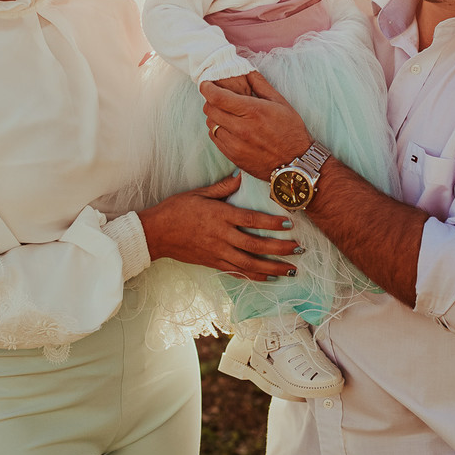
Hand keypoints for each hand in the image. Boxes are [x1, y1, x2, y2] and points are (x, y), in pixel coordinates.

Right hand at [138, 173, 297, 280]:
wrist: (156, 233)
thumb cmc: (176, 209)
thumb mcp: (199, 193)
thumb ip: (223, 187)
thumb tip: (241, 176)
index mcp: (220, 216)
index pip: (251, 220)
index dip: (272, 223)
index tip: (290, 223)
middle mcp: (221, 236)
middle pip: (256, 245)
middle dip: (280, 249)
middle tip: (299, 249)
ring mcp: (218, 252)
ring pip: (250, 264)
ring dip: (273, 268)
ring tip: (291, 269)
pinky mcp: (213, 263)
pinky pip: (237, 272)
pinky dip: (255, 276)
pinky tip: (269, 278)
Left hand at [200, 71, 312, 179]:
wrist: (295, 163)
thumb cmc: (290, 130)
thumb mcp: (280, 102)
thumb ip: (260, 84)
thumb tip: (246, 70)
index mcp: (253, 111)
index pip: (218, 97)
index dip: (207, 88)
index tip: (206, 84)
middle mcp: (241, 128)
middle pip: (210, 110)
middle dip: (210, 100)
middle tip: (217, 98)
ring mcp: (235, 144)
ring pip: (211, 125)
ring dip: (214, 116)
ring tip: (225, 114)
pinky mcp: (233, 156)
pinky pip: (215, 139)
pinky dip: (217, 130)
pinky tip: (228, 128)